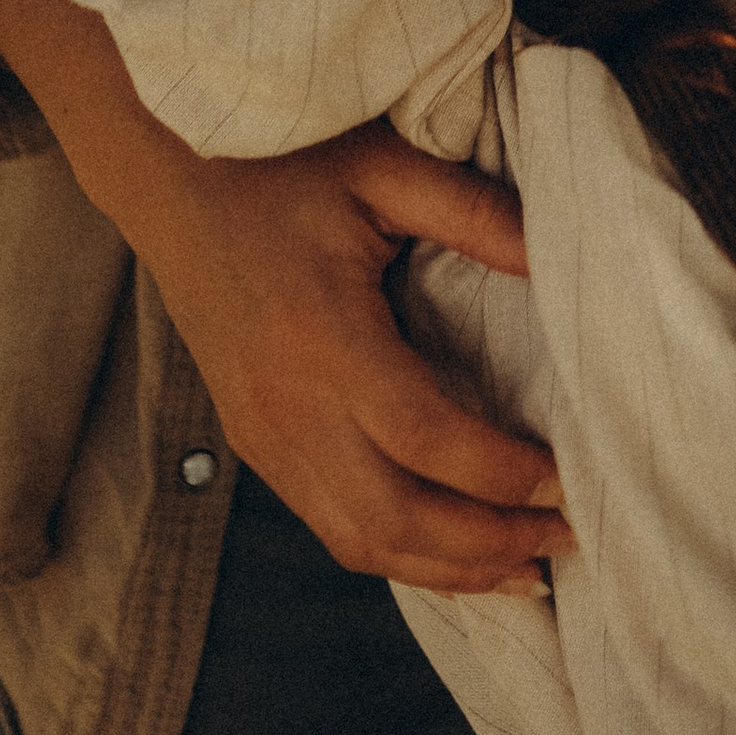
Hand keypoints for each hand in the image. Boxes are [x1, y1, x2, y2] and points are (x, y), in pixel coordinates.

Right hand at [134, 118, 575, 590]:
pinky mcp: (252, 446)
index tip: (566, 480)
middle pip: (391, 519)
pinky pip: (329, 526)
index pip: (425, 438)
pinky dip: (397, 551)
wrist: (170, 180)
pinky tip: (451, 550)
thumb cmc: (282, 165)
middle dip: (485, 544)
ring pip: (357, 541)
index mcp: (322, 338)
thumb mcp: (383, 166)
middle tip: (563, 539)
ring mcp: (261, 437)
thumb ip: (472, 213)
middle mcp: (286, 406)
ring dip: (444, 568)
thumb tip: (556, 261)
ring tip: (523, 569)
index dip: (500, 475)